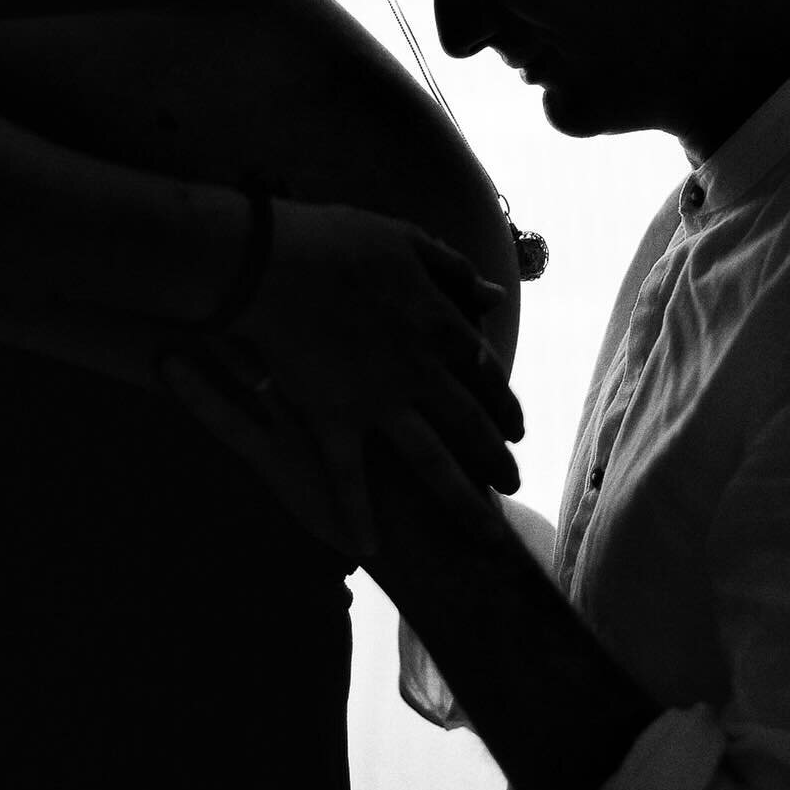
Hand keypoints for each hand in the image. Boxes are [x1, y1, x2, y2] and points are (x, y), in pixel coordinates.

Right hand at [155, 199, 523, 558]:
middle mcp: (419, 372)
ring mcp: (378, 402)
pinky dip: (355, 515)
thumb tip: (493, 295)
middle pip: (471, 424)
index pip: (484, 371)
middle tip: (514, 482)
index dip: (504, 401)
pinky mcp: (333, 420)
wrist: (273, 262)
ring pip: (433, 463)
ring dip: (463, 501)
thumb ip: (452, 270)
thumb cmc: (336, 240)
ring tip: (487, 532)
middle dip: (497, 458)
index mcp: (437, 324)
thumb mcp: (405, 240)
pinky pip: (347, 477)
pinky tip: (366, 549)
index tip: (516, 424)